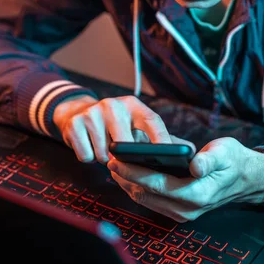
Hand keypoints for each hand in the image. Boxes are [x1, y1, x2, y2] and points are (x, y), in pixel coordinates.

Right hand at [53, 95, 176, 163]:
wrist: (76, 113)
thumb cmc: (114, 125)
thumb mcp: (135, 124)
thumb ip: (160, 137)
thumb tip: (190, 151)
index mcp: (133, 105)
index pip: (152, 121)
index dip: (162, 139)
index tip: (170, 157)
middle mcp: (113, 105)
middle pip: (125, 143)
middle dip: (125, 157)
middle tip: (123, 156)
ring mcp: (92, 113)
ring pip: (105, 154)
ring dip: (106, 158)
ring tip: (104, 147)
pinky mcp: (74, 124)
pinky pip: (86, 156)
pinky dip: (89, 157)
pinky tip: (90, 146)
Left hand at [107, 137, 263, 221]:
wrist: (246, 179)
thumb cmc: (233, 161)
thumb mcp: (225, 152)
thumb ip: (210, 159)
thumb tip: (194, 166)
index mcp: (198, 193)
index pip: (157, 184)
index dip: (134, 172)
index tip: (117, 160)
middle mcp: (188, 209)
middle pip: (146, 194)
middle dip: (125, 178)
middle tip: (109, 160)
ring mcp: (183, 214)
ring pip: (145, 200)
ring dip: (128, 184)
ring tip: (115, 166)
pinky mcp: (179, 212)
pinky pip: (151, 202)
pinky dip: (137, 189)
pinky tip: (128, 175)